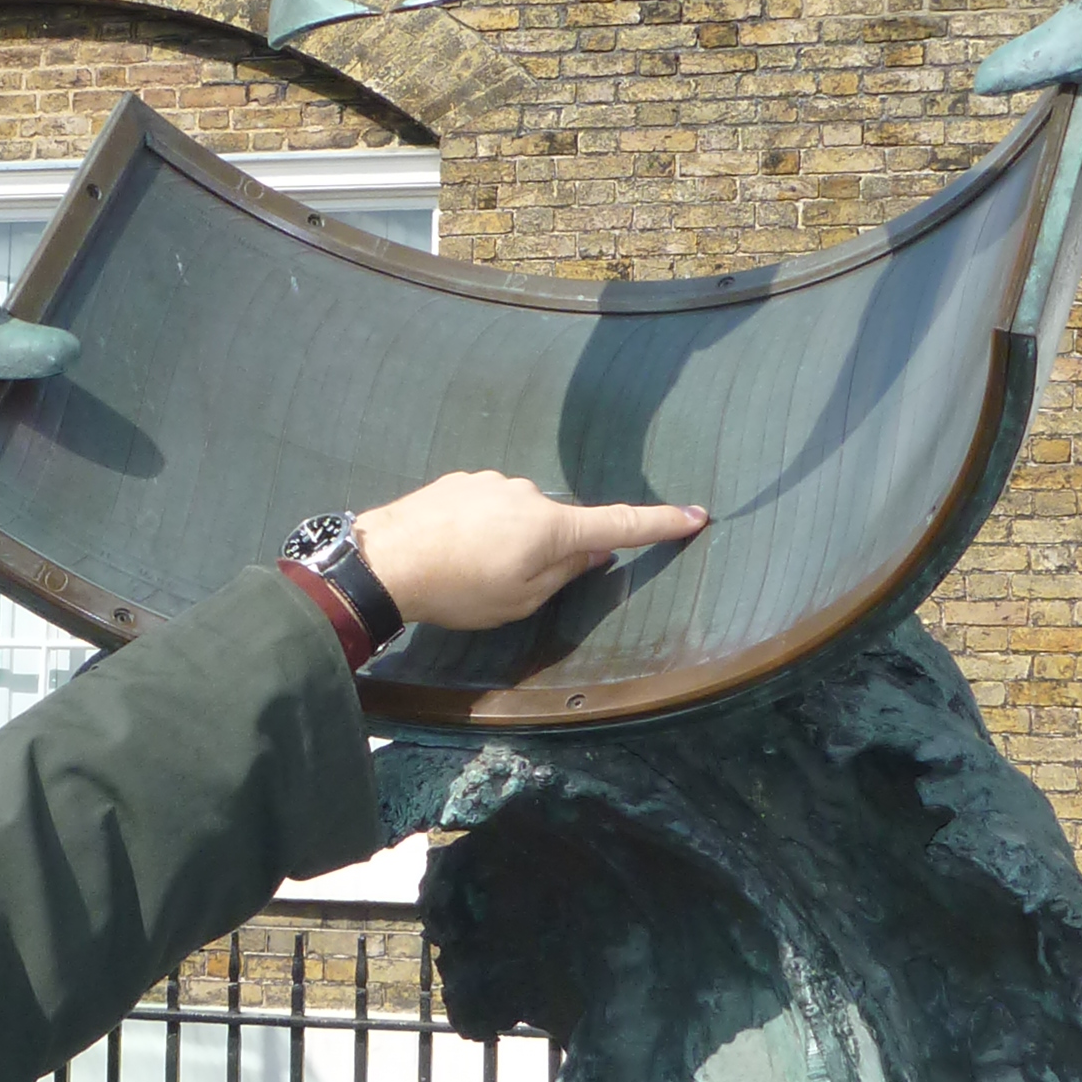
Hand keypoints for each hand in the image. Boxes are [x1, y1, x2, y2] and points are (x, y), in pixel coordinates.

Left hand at [352, 472, 704, 630]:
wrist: (384, 561)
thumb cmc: (459, 589)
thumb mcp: (521, 600)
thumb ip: (565, 572)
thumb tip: (596, 550)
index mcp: (552, 526)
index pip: (620, 524)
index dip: (661, 523)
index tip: (696, 515)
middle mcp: (529, 493)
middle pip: (560, 525)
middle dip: (548, 552)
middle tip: (508, 585)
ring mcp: (493, 481)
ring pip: (521, 516)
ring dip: (509, 541)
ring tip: (469, 571)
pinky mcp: (463, 480)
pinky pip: (489, 506)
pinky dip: (482, 530)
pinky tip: (453, 551)